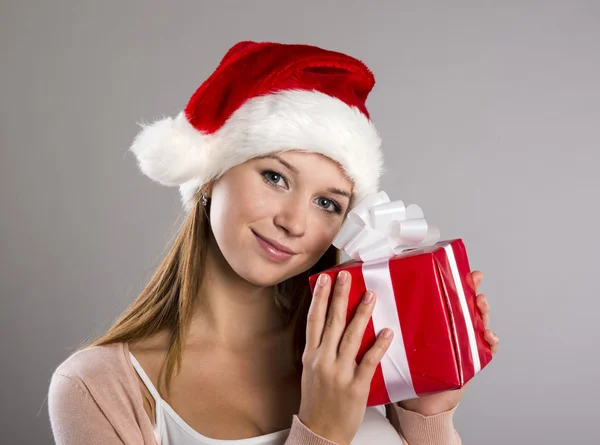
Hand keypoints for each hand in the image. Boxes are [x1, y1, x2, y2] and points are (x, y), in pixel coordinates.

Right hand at [298, 271, 393, 444]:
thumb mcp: (311, 371)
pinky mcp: (355, 386)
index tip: (324, 279)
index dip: (319, 297)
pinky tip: (387, 332)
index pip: (314, 320)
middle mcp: (323, 360)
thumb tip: (331, 325)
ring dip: (361, 314)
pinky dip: (378, 345)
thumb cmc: (317, 401)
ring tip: (370, 295)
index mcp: (311, 356)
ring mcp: (339, 373)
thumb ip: (321, 349)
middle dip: (339, 296)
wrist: (320, 432)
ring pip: (351, 337)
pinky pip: (369, 361)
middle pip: (332, 322)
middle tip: (346, 276)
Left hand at [397, 270, 499, 415]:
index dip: (454, 282)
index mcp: (434, 322)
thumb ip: (392, 320)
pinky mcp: (470, 362)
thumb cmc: (406, 369)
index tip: (456, 268)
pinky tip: (488, 336)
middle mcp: (450, 330)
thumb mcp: (400, 340)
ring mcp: (463, 345)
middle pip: (465, 305)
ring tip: (481, 302)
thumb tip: (373, 294)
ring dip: (483, 311)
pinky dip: (490, 342)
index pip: (446, 297)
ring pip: (478, 322)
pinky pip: (486, 350)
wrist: (416, 402)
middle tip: (473, 279)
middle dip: (472, 290)